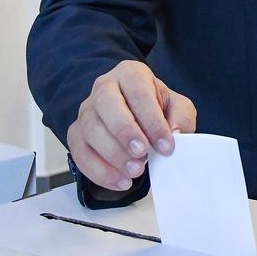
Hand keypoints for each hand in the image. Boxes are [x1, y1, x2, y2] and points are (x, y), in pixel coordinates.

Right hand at [66, 60, 196, 191]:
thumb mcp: (178, 107)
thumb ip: (180, 118)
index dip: (152, 121)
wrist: (138, 117)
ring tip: (135, 171)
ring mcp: (86, 110)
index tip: (166, 146)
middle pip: (107, 104)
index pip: (139, 93)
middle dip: (125, 132)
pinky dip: (99, 171)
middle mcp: (104, 88)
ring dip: (113, 155)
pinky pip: (80, 153)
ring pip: (90, 130)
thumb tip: (173, 134)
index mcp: (131, 74)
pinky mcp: (76, 134)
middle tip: (143, 154)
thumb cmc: (157, 109)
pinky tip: (120, 181)